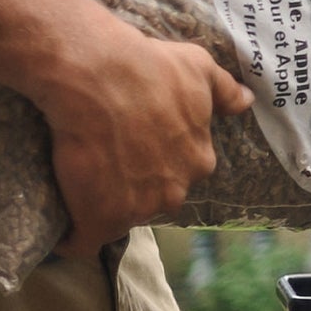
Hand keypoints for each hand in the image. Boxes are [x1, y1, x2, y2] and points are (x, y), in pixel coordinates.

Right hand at [29, 10, 254, 256]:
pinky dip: (72, 238)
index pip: (181, 173)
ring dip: (105, 209)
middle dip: (137, 188)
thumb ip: (226, 91)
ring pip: (122, 218)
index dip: (159, 164)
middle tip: (109, 164)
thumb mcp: (200, 69)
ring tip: (81, 188)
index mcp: (199, 160)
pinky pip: (83, 242)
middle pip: (154, 199)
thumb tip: (247, 101)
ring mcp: (138, 208)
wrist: (98, 76)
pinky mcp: (99, 219)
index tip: (139, 151)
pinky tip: (63, 230)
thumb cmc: (151, 68)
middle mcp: (175, 190)